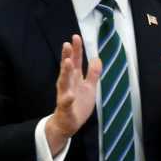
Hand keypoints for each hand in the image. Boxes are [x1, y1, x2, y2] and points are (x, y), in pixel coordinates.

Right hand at [48, 34, 102, 155]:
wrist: (67, 123)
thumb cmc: (78, 104)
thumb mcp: (89, 87)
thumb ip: (92, 73)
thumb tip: (97, 59)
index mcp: (74, 78)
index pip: (75, 61)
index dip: (76, 50)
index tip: (76, 37)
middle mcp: (67, 84)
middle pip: (67, 68)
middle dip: (67, 56)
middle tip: (67, 44)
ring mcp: (65, 95)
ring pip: (63, 82)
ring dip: (65, 72)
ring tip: (67, 62)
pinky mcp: (65, 108)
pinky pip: (66, 103)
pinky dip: (67, 99)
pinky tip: (70, 95)